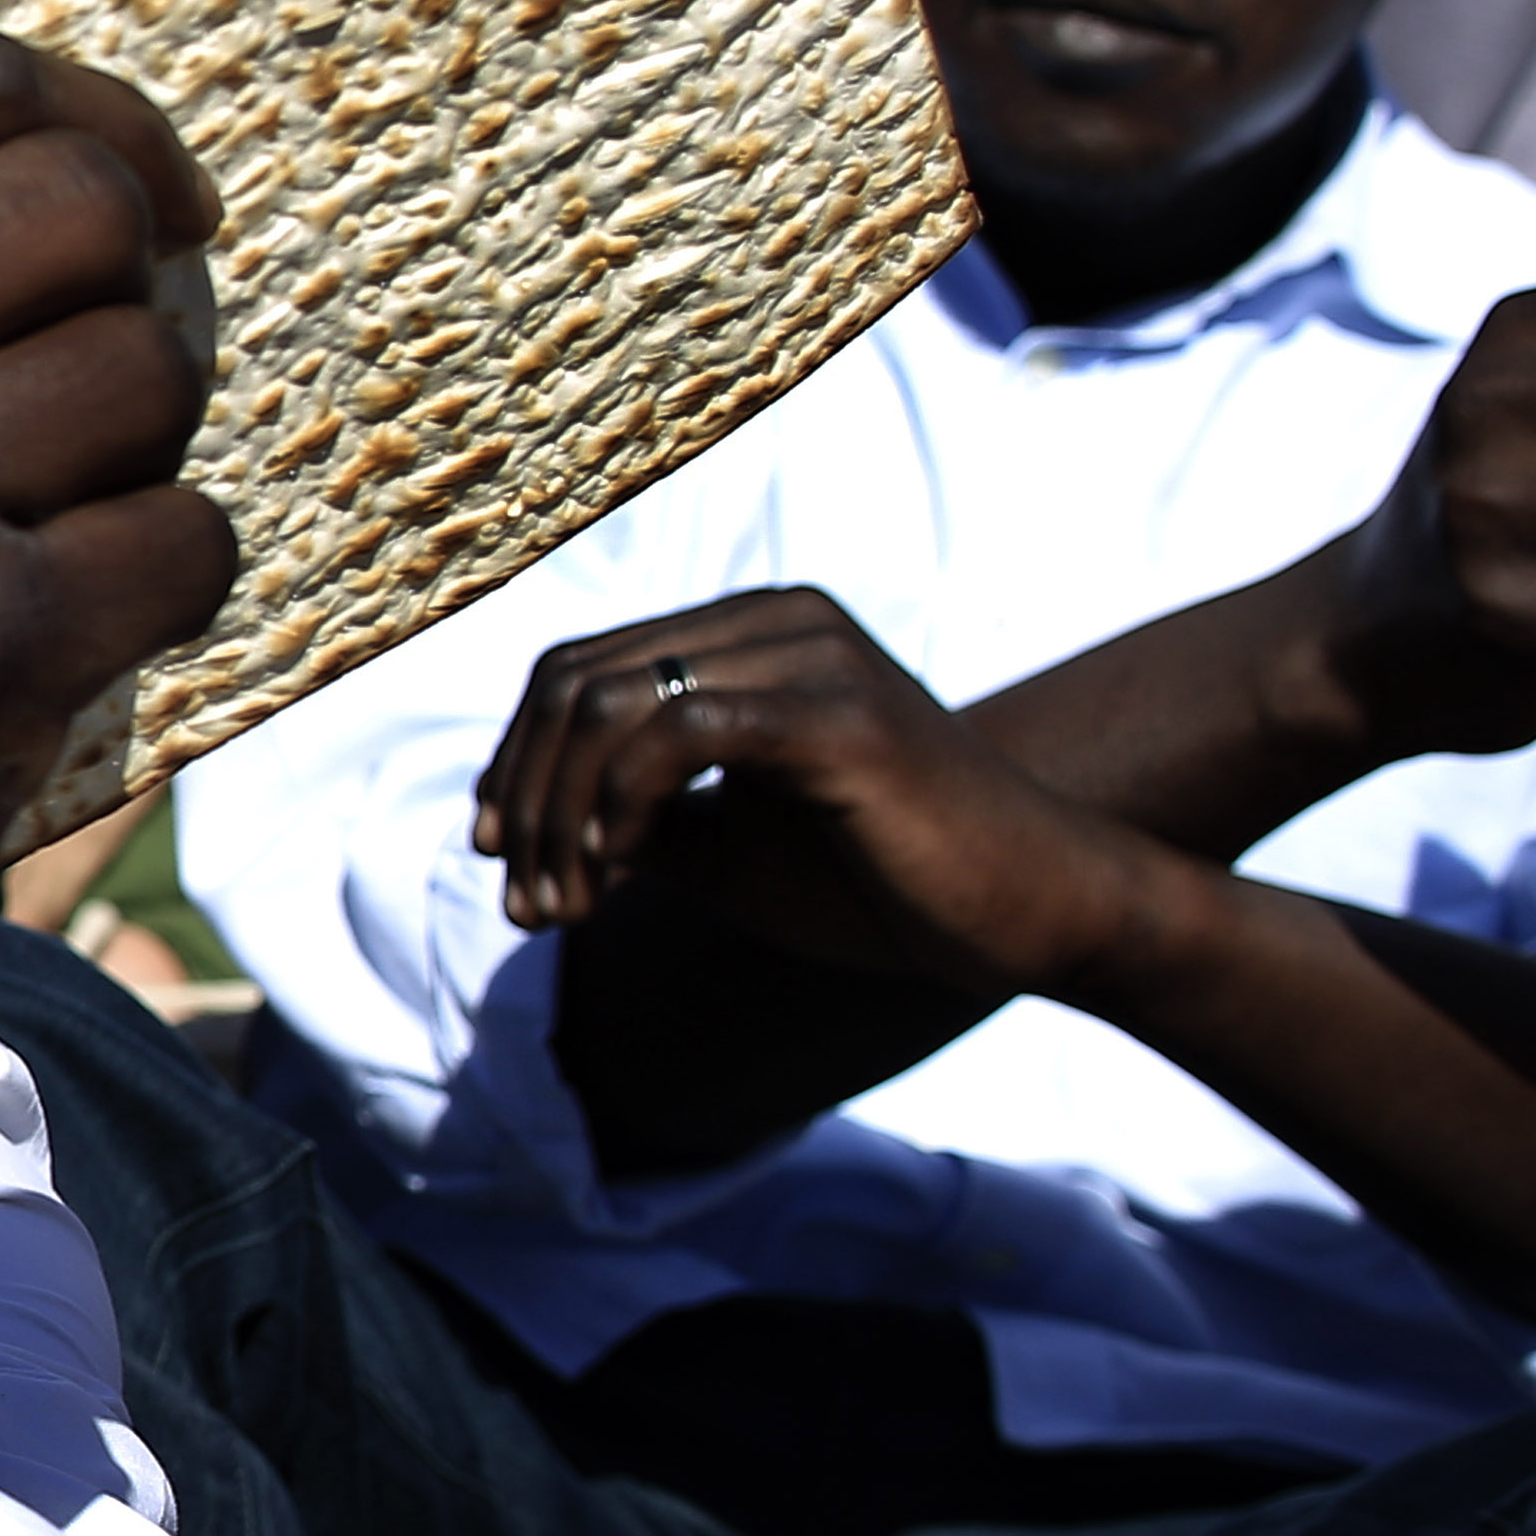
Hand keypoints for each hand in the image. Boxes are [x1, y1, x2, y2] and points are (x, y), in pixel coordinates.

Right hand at [0, 20, 234, 1055]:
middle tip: (70, 400)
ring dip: (134, 452)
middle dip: (120, 291)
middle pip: (80, 205)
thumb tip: (93, 150)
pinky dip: (155, 586)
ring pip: (151, 369)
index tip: (146, 200)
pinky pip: (186, 539)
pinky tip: (47, 637)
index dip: (93, 120)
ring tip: (32, 529)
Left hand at [473, 588, 1174, 979]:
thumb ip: (634, 823)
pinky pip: (679, 733)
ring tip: (563, 910)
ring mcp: (811, 656)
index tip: (503, 861)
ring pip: (607, 701)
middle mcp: (776, 620)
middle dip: (525, 799)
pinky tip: (617, 878)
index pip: (577, 669)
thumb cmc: (887, 885)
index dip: (516, 765)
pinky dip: (619, 807)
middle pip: (573, 679)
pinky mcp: (840, 715)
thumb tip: (523, 831)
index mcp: (751, 636)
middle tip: (528, 905)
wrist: (1032, 916)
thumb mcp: (729, 851)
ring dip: (559, 818)